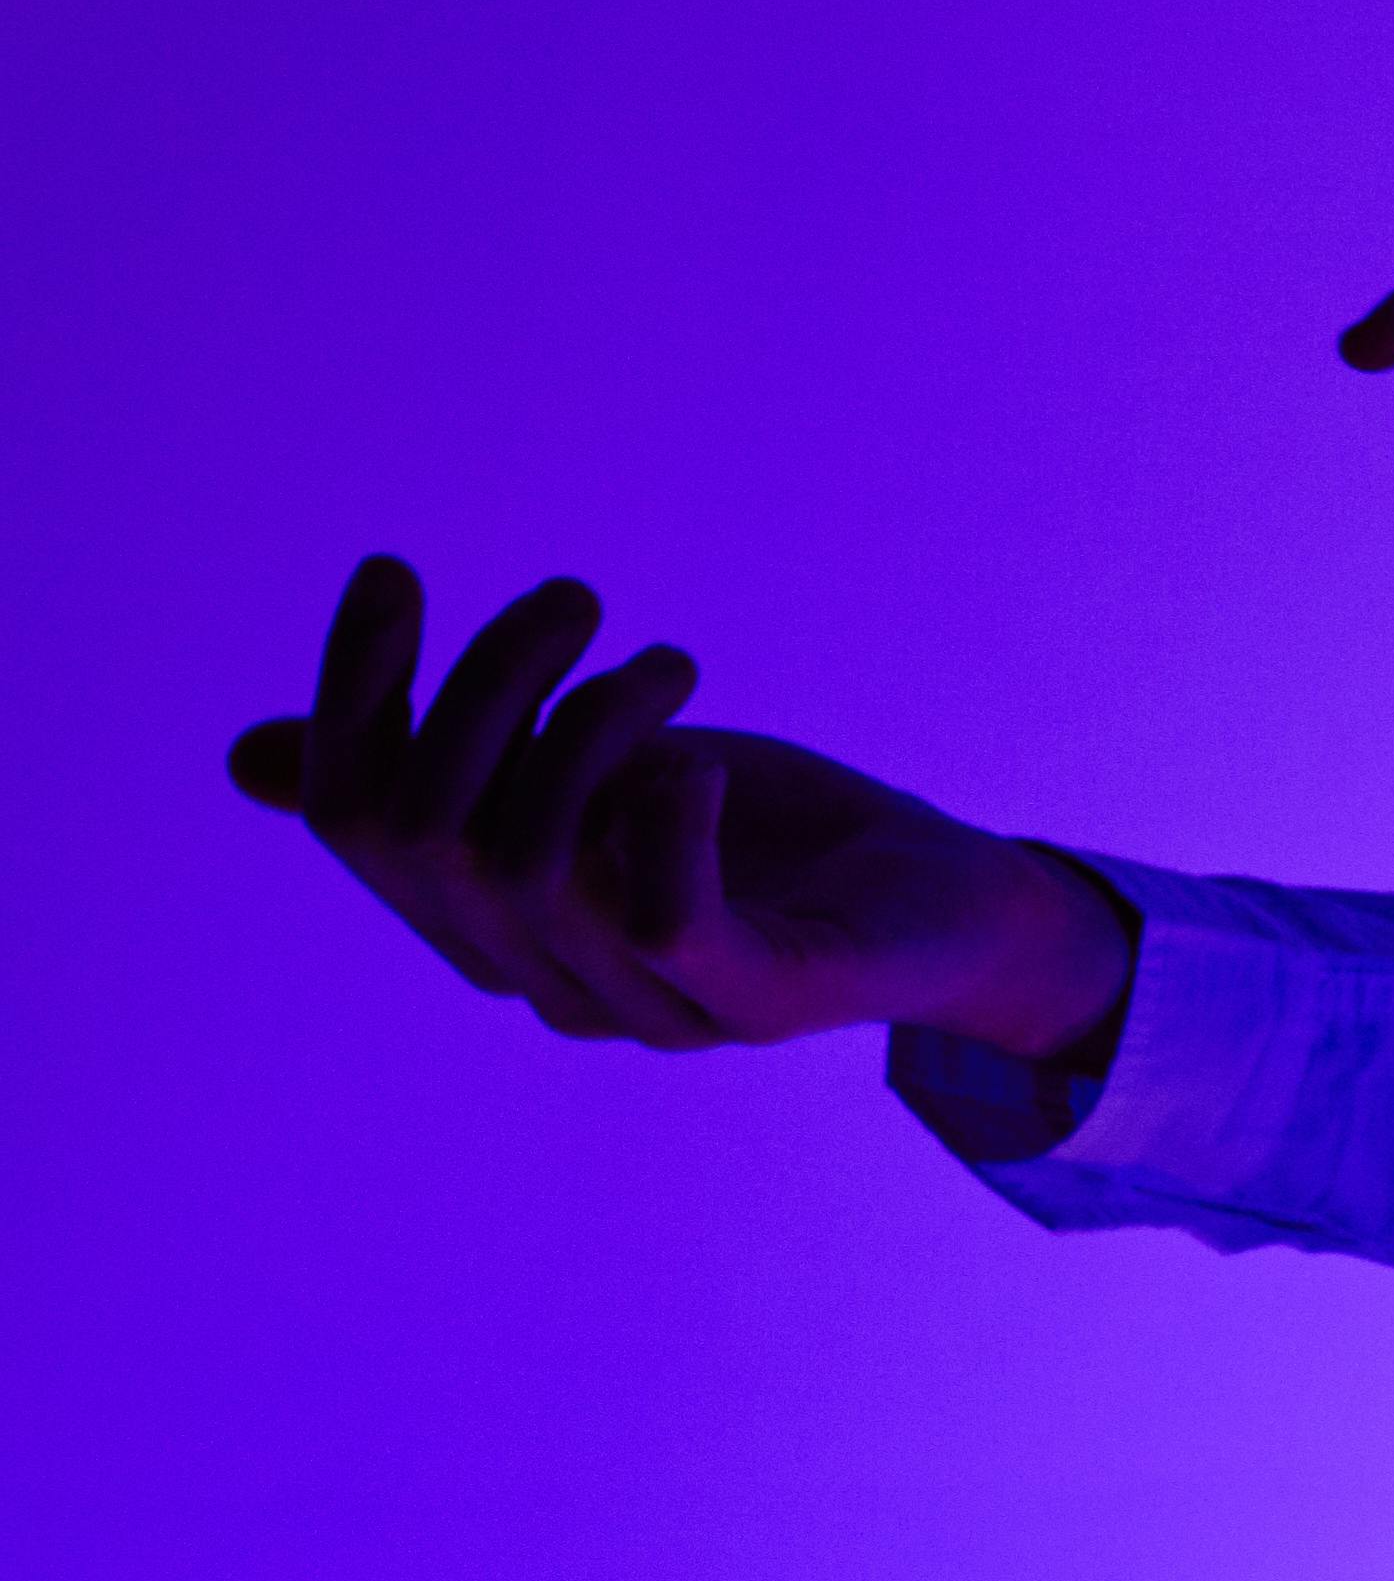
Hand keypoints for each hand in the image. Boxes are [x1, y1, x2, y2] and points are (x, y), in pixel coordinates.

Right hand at [228, 556, 1127, 1060]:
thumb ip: (453, 763)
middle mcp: (548, 979)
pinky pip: (656, 927)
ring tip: (667, 662)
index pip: (358, 819)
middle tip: (575, 602)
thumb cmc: (767, 834)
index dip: (352, 694)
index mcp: (490, 925)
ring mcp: (651, 1005)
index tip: (394, 574)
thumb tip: (250, 760)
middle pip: (426, 831)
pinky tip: (695, 760)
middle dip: (478, 688)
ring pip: (527, 861)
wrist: (956, 906)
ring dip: (582, 725)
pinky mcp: (759, 999)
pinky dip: (658, 825)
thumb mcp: (590, 772)